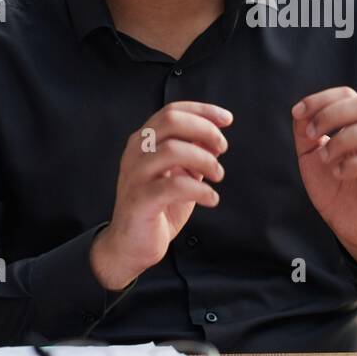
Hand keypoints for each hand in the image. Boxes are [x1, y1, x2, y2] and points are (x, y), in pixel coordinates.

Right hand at [91, 101, 231, 289]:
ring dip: (204, 160)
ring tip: (217, 176)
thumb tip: (213, 136)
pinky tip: (211, 198)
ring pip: (172, 150)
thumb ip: (192, 153)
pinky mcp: (140, 200)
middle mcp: (136, 153)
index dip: (202, 110)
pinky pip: (174, 186)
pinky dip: (201, 190)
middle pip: (171, 122)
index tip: (226, 119)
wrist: (130, 245)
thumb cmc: (156, 207)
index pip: (172, 111)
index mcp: (144, 142)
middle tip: (222, 148)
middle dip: (204, 130)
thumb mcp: (179, 173)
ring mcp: (136, 175)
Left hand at [291, 87, 356, 269]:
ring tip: (324, 157)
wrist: (345, 221)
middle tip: (311, 134)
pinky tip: (337, 173)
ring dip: (342, 139)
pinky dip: (353, 164)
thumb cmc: (332, 184)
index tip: (298, 113)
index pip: (347, 95)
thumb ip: (304, 132)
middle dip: (331, 115)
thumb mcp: (310, 155)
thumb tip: (299, 111)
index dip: (321, 99)